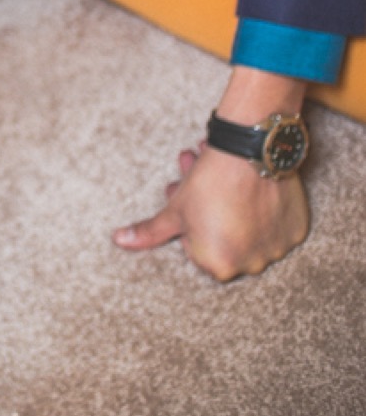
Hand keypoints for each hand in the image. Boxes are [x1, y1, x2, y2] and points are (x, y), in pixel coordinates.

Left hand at [112, 140, 308, 280]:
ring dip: (231, 204)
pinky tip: (252, 184)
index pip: (196, 248)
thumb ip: (149, 232)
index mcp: (218, 266)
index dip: (190, 221)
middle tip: (199, 180)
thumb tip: (119, 241)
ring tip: (219, 170)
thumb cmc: (208, 182)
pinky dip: (264, 206)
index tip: (190, 199)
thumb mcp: (174, 208)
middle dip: (206, 209)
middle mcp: (251, 265)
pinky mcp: (296, 230)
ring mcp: (277, 249)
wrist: (251, 150)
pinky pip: (275, 223)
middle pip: (221, 236)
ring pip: (249, 228)